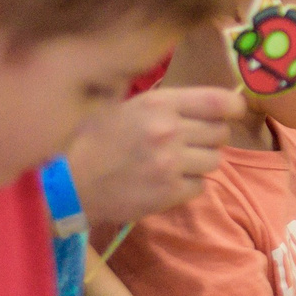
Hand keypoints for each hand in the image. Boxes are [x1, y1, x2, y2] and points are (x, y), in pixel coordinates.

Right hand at [66, 86, 238, 227]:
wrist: (63, 182)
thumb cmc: (89, 139)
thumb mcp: (122, 106)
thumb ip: (163, 104)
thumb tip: (203, 104)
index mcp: (159, 104)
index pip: (220, 102)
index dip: (232, 108)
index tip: (230, 113)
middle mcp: (169, 131)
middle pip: (221, 133)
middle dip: (211, 138)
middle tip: (189, 143)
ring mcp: (171, 163)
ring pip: (215, 161)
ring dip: (199, 163)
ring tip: (174, 163)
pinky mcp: (168, 193)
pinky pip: (200, 186)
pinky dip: (188, 185)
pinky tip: (165, 181)